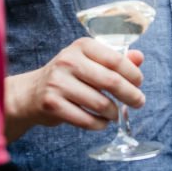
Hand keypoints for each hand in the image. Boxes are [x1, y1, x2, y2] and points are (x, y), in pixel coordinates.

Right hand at [5, 38, 144, 138]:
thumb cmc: (67, 75)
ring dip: (114, 112)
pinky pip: (86, 119)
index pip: (115, 59)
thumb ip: (114, 59)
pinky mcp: (52, 104)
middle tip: (139, 102)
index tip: (139, 83)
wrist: (31, 92)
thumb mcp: (89, 61)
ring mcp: (58, 83)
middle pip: (110, 81)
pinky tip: (102, 122)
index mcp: (81, 46)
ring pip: (100, 103)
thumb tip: (139, 57)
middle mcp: (68, 61)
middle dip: (130, 94)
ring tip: (115, 114)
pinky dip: (99, 124)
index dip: (132, 73)